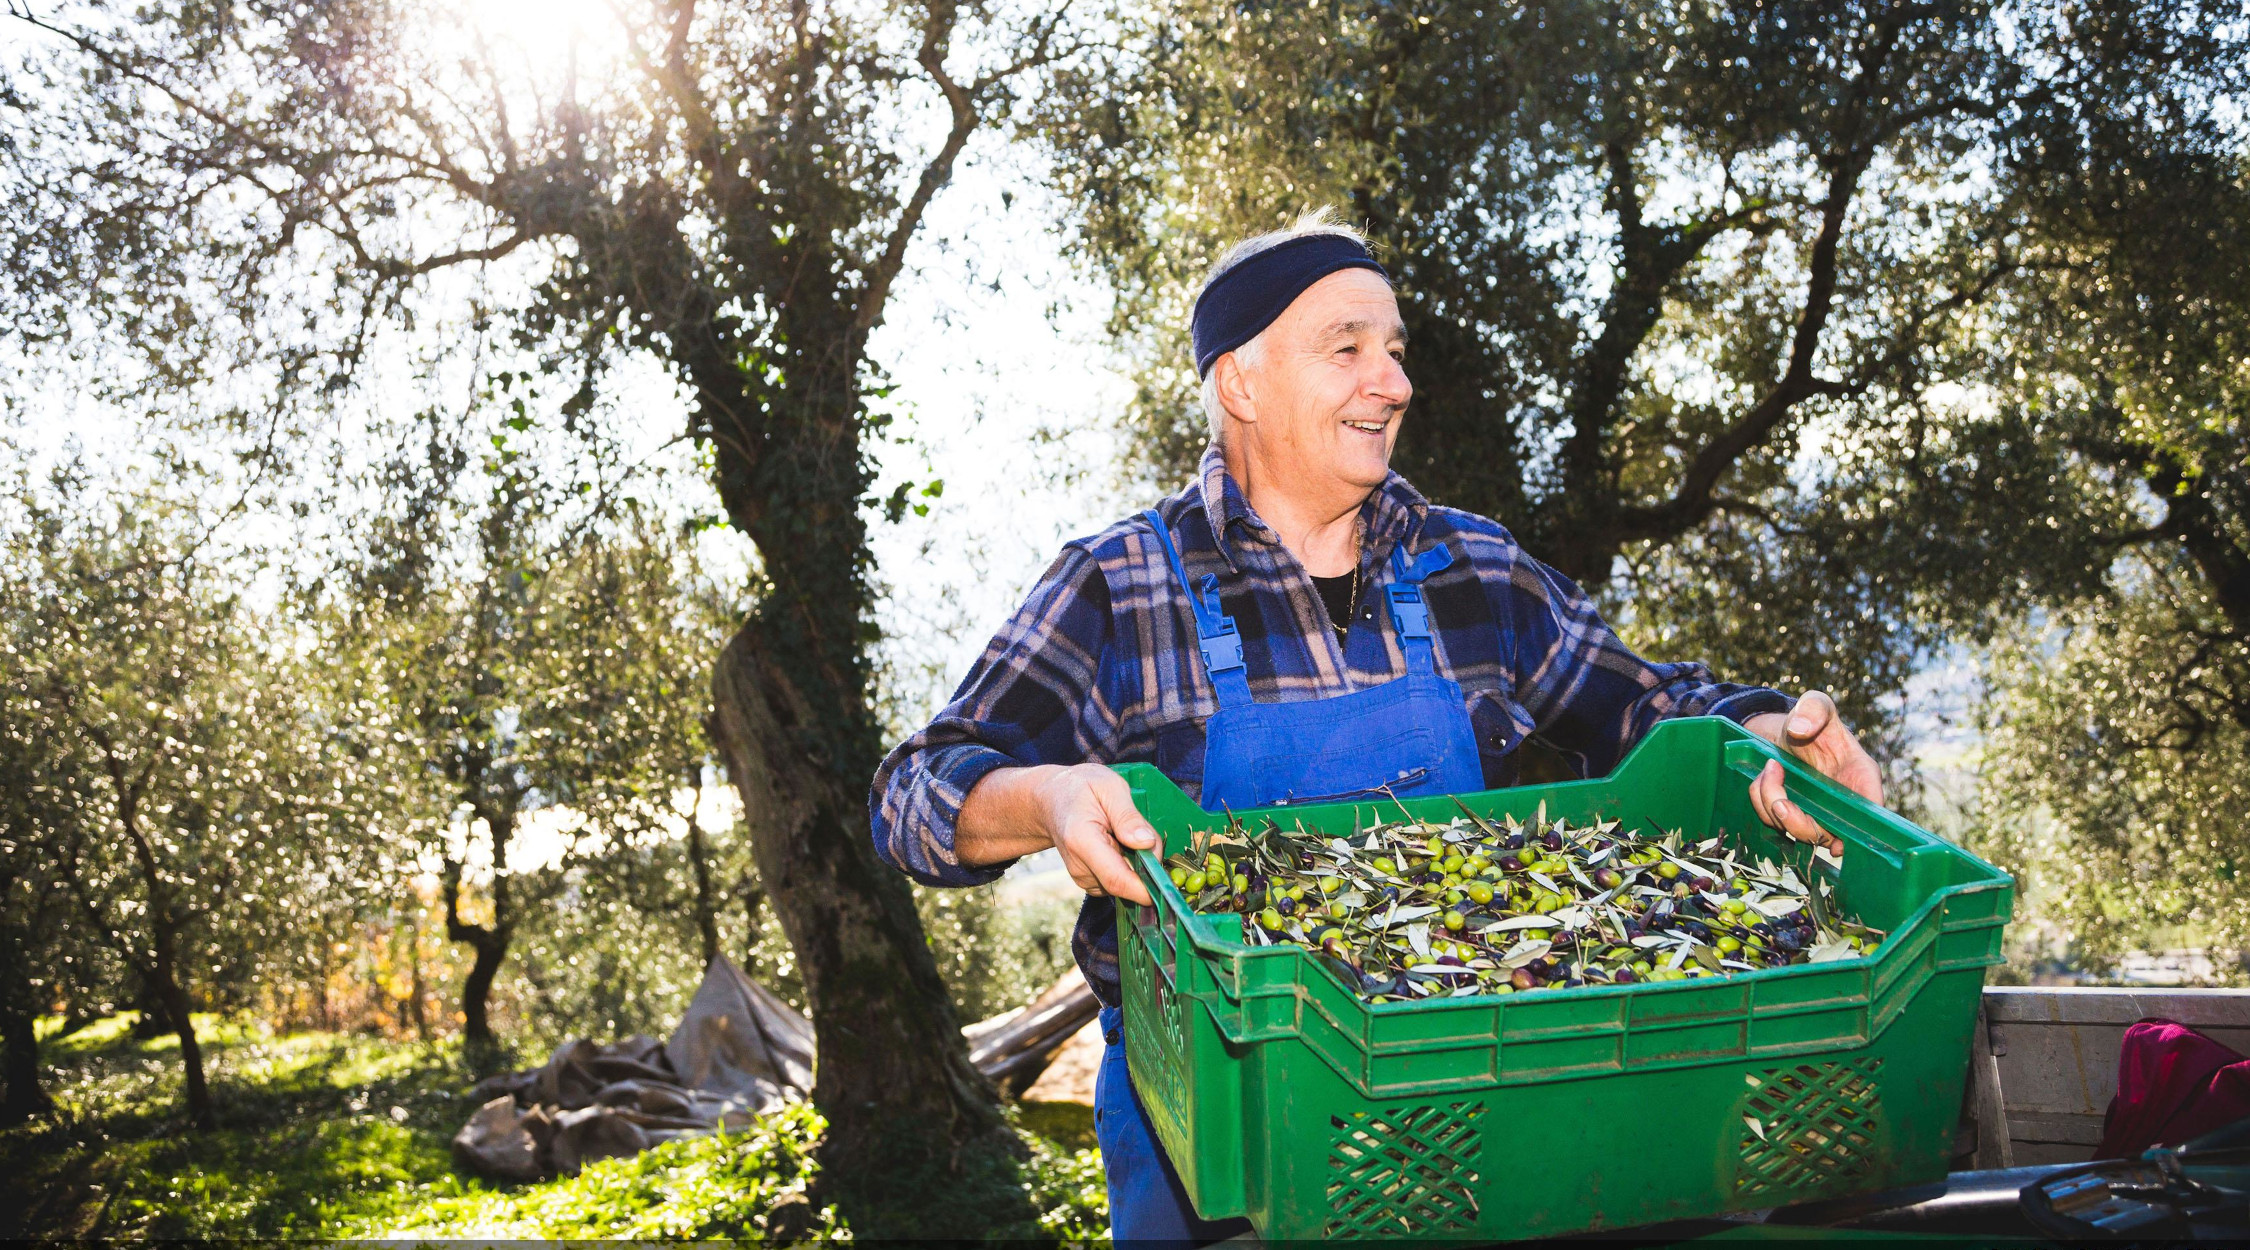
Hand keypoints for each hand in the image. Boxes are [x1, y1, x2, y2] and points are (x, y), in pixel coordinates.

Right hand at [1031, 763, 1159, 904]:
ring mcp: (1083, 877)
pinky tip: (1118, 843)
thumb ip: (1128, 816)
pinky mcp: (1090, 881)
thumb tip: (1146, 842)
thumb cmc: (1080, 788)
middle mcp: (1080, 867)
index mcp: (1082, 841)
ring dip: (1137, 863)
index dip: (1147, 888)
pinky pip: (1120, 881)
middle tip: (1143, 831)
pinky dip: (1128, 865)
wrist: (1051, 800)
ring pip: (1126, 882)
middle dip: (1147, 865)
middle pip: (1127, 882)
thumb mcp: (1108, 786)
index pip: (1118, 880)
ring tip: (1124, 832)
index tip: (1170, 881)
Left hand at [1742, 691, 1882, 856]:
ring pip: (1795, 829)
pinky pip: (1773, 819)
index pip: (1870, 812)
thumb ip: (1813, 708)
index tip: (1838, 843)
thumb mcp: (1816, 704)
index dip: (1858, 833)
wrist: (1788, 730)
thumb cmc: (1812, 718)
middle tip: (1779, 801)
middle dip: (1797, 823)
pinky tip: (1764, 775)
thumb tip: (1799, 729)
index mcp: (1861, 776)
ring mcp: (1817, 810)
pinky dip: (1761, 800)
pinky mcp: (1793, 812)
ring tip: (1770, 768)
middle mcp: (1842, 801)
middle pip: (1826, 834)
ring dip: (1772, 804)